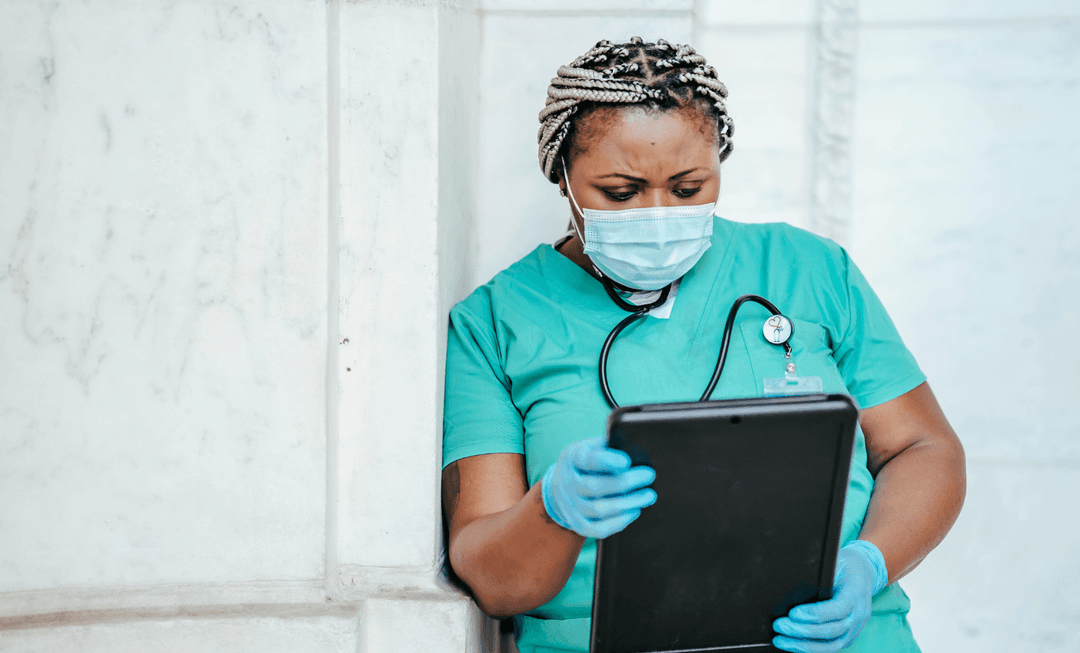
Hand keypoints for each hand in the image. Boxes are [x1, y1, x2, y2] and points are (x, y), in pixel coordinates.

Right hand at [541, 437, 656, 538]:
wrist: (562, 485)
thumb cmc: (587, 462)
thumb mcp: (592, 447)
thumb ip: (609, 447)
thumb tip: (636, 450)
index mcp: (572, 458)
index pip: (587, 460)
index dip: (606, 461)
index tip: (627, 461)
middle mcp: (568, 483)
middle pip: (596, 487)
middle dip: (626, 482)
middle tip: (649, 476)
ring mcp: (571, 506)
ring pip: (599, 509)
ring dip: (627, 503)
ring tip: (649, 495)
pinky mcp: (578, 523)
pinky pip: (597, 529)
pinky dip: (618, 522)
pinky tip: (634, 511)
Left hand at [772, 540, 888, 652]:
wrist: (863, 573)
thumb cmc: (843, 566)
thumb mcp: (833, 562)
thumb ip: (817, 572)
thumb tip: (790, 578)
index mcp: (855, 593)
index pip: (837, 609)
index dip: (815, 613)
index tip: (792, 613)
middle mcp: (858, 614)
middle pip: (832, 630)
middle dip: (802, 631)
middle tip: (780, 625)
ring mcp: (855, 629)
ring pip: (832, 645)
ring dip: (804, 646)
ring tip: (780, 640)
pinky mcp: (849, 637)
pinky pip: (830, 647)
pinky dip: (811, 649)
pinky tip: (792, 645)